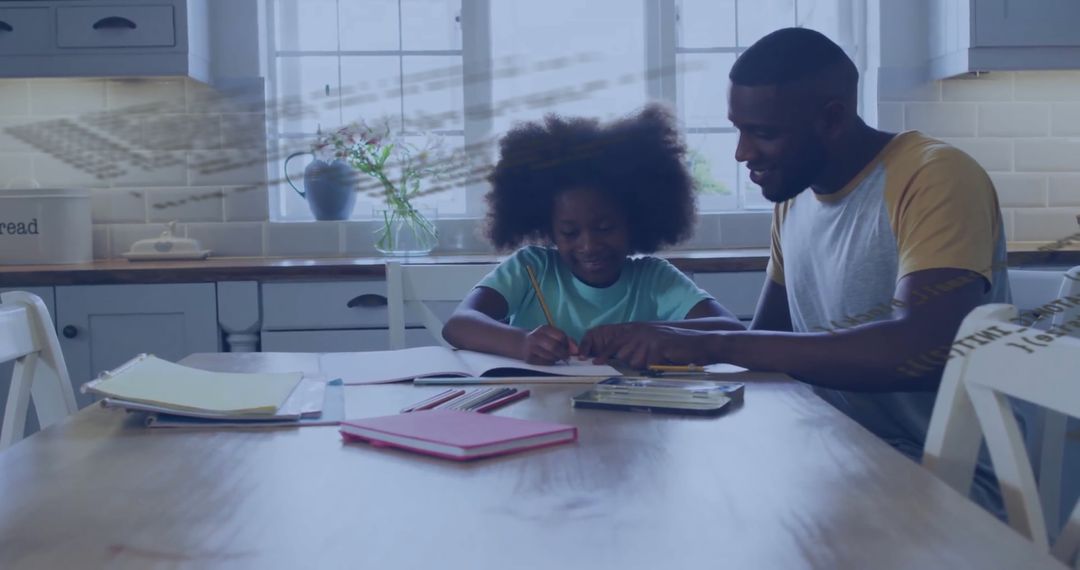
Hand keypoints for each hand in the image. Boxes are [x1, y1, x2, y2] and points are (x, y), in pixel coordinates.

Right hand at [520, 325, 578, 364]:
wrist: (521, 343)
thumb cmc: (542, 339)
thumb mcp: (552, 335)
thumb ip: (566, 340)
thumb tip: (576, 350)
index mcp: (544, 329)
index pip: (561, 336)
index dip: (568, 344)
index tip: (570, 349)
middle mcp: (536, 337)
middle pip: (555, 347)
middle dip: (563, 353)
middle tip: (566, 357)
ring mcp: (531, 348)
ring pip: (550, 356)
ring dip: (557, 359)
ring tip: (557, 357)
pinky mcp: (529, 358)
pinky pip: (545, 363)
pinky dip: (551, 362)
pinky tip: (550, 360)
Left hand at [583, 325, 718, 369]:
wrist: (702, 342)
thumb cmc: (678, 347)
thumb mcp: (655, 345)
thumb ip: (638, 349)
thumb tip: (622, 360)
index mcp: (639, 330)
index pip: (614, 341)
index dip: (602, 352)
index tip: (590, 362)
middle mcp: (641, 331)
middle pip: (622, 353)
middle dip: (631, 362)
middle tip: (644, 362)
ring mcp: (650, 337)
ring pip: (635, 361)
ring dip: (647, 365)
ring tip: (661, 358)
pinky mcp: (659, 345)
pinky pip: (649, 364)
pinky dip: (656, 367)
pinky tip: (666, 360)